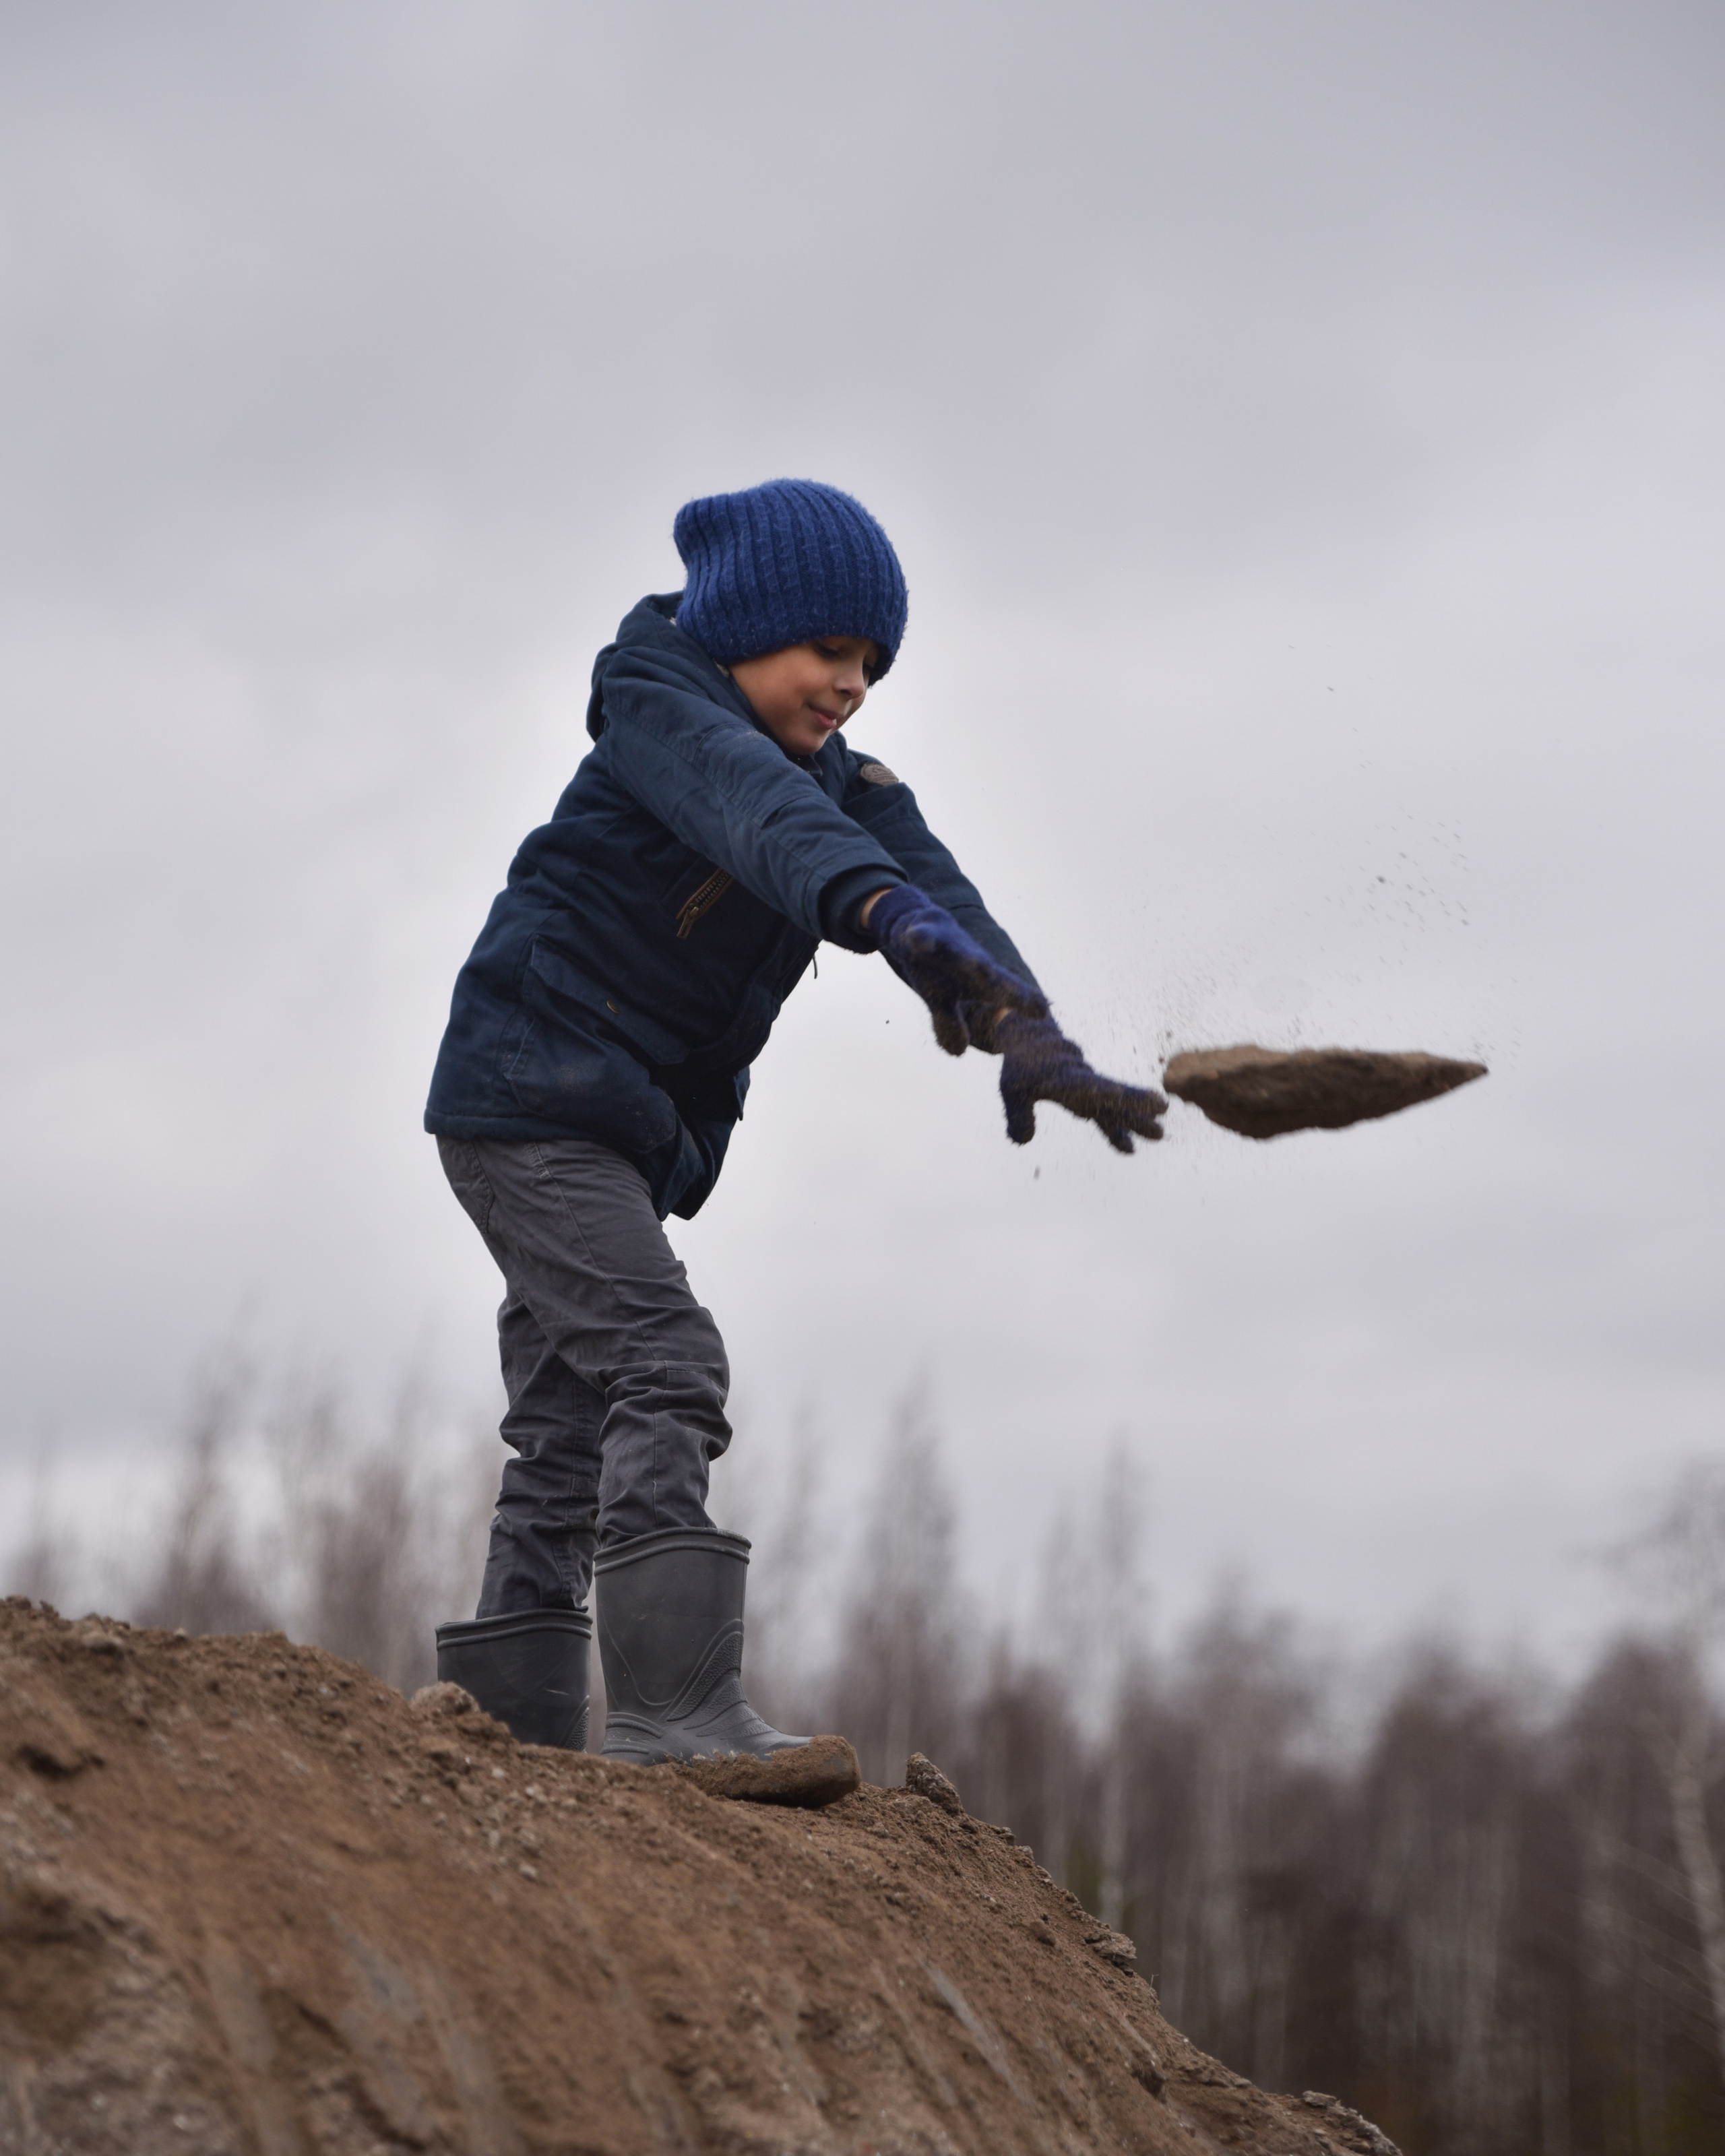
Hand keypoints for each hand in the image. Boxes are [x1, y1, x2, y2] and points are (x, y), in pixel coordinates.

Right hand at [867, 885, 1045, 1054]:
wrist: (911, 928)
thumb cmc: (937, 968)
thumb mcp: (941, 1000)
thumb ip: (951, 1024)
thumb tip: (959, 1053)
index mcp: (979, 977)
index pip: (1005, 992)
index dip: (1023, 1002)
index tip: (1043, 1014)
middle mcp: (969, 959)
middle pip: (991, 975)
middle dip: (1008, 987)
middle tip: (1025, 999)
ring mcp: (947, 944)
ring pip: (961, 952)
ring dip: (971, 960)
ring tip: (981, 969)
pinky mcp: (924, 931)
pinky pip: (923, 935)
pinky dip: (922, 937)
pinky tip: (921, 941)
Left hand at [996, 1012, 1166, 1152]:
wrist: (1031, 1040)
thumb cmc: (1019, 1065)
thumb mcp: (1010, 1088)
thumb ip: (1018, 1114)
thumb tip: (1023, 1140)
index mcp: (1064, 1076)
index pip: (1090, 1085)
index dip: (1109, 1092)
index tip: (1121, 1093)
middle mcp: (1082, 1081)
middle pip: (1112, 1094)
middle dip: (1135, 1104)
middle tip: (1163, 1109)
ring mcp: (1088, 1089)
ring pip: (1115, 1105)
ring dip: (1134, 1119)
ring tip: (1159, 1134)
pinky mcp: (1087, 1096)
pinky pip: (1105, 1113)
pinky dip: (1115, 1129)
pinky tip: (1128, 1148)